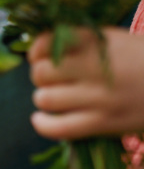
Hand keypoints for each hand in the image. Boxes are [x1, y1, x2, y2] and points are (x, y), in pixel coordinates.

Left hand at [28, 27, 143, 139]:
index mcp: (99, 42)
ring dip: (43, 98)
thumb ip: (79, 41)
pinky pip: (58, 128)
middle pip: (41, 72)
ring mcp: (101, 98)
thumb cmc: (140, 62)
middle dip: (40, 75)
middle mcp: (98, 68)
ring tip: (55, 97)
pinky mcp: (104, 123)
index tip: (40, 56)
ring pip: (45, 98)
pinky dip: (42, 124)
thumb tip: (35, 51)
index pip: (49, 42)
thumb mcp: (114, 40)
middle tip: (53, 80)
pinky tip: (41, 118)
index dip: (37, 50)